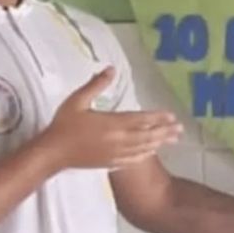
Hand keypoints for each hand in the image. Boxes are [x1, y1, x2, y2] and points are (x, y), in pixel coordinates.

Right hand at [38, 67, 182, 171]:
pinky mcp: (110, 163)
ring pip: (144, 148)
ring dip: (160, 142)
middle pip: (148, 135)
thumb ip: (96, 84)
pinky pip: (134, 159)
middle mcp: (119, 139)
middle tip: (180, 129)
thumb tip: (111, 69)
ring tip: (173, 139)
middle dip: (165, 131)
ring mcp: (116, 153)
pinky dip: (146, 154)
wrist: (53, 153)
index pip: (142, 119)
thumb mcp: (78, 100)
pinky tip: (152, 152)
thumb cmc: (64, 124)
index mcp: (113, 123)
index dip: (158, 118)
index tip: (172, 116)